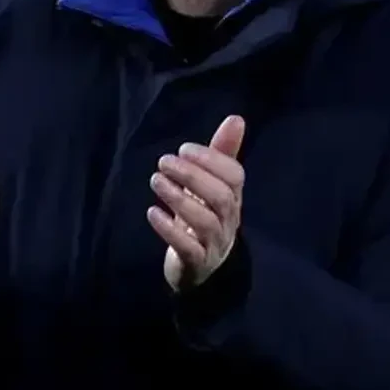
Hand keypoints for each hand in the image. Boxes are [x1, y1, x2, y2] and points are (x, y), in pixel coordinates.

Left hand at [149, 115, 246, 291]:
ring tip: (155, 181)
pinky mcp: (195, 263)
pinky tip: (152, 213)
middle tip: (163, 162)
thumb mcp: (212, 186)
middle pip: (221, 197)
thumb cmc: (205, 218)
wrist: (201, 270)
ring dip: (178, 198)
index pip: (234, 176)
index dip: (211, 160)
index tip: (184, 149)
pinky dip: (169, 229)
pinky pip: (187, 248)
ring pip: (205, 221)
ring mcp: (214, 244)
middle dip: (192, 176)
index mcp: (234, 199)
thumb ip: (221, 154)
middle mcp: (228, 221)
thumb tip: (236, 119)